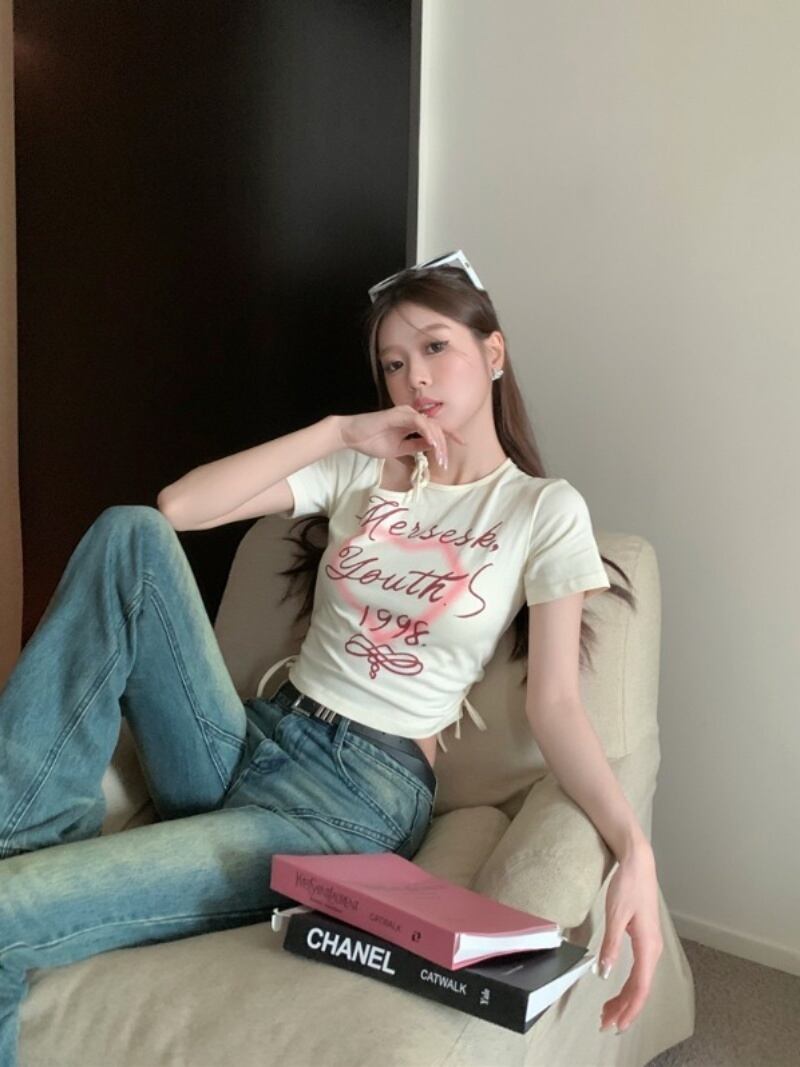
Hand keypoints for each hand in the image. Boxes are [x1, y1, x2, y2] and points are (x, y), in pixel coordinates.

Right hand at [338, 406, 464, 465]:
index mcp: (412, 422)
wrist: (351, 436)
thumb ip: (415, 446)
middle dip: (444, 445)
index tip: (462, 444)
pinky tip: (432, 444)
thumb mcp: (399, 449)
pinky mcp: (399, 414)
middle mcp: (411, 414)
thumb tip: (432, 448)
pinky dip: (427, 432)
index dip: (449, 436)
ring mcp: (405, 413)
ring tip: (441, 458)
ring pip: (430, 425)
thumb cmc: (371, 441)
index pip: (435, 428)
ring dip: (438, 442)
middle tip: (446, 462)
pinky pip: (419, 422)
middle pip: (436, 428)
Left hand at [597, 844, 663, 1033]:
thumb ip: (611, 946)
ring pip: (640, 981)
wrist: (638, 863)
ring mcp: (651, 945)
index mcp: (648, 946)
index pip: (640, 988)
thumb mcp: (615, 915)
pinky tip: (617, 989)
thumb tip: (603, 973)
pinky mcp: (645, 939)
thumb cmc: (628, 885)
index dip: (628, 1009)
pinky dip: (628, 985)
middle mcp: (653, 949)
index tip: (615, 1024)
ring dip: (625, 998)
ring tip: (608, 1011)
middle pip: (641, 989)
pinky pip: (639, 970)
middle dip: (624, 1009)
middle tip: (605, 1023)